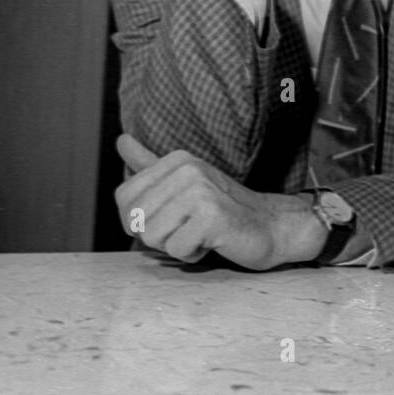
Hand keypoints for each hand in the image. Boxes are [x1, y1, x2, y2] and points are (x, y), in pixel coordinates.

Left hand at [114, 134, 326, 267]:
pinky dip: (192, 254)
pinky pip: (176, 249)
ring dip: (175, 246)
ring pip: (152, 236)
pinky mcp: (212, 216)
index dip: (139, 221)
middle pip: (135, 219)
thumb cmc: (224, 211)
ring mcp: (201, 191)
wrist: (272, 226)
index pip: (124, 198)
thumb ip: (150, 164)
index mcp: (177, 160)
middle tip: (189, 227)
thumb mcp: (184, 185)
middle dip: (158, 235)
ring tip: (201, 233)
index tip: (171, 219)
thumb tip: (121, 140)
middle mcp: (187, 169)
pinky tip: (213, 241)